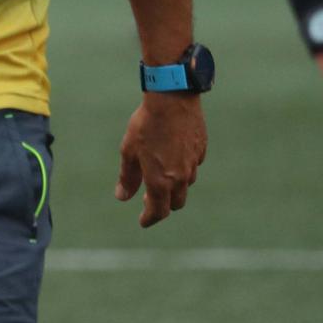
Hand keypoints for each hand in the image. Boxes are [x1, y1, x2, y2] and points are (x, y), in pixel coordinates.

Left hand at [115, 92, 206, 227]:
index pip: (158, 210)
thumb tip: (122, 197)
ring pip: (186, 186)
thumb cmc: (146, 125)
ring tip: (160, 178)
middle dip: (163, 205)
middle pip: (175, 203)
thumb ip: (127, 177)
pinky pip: (192, 167)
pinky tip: (172, 158)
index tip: (143, 221)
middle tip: (149, 200)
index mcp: (160, 180)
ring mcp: (194, 165)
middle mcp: (180, 177)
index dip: (150, 218)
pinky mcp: (200, 151)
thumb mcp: (129, 151)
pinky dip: (182, 169)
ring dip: (174, 188)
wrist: (173, 101)